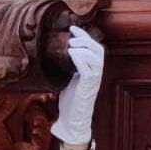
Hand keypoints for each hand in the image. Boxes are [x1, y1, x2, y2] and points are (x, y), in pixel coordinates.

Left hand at [51, 25, 104, 146]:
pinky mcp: (88, 87)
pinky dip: (80, 59)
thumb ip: (67, 68)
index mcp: (92, 70)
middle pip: (98, 49)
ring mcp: (94, 80)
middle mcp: (96, 73)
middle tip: (72, 35)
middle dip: (85, 39)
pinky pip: (88, 69)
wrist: (73, 122)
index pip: (93, 48)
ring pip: (96, 57)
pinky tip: (71, 54)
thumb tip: (52, 55)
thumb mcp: (68, 80)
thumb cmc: (70, 103)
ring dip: (83, 47)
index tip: (73, 28)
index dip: (84, 36)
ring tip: (71, 45)